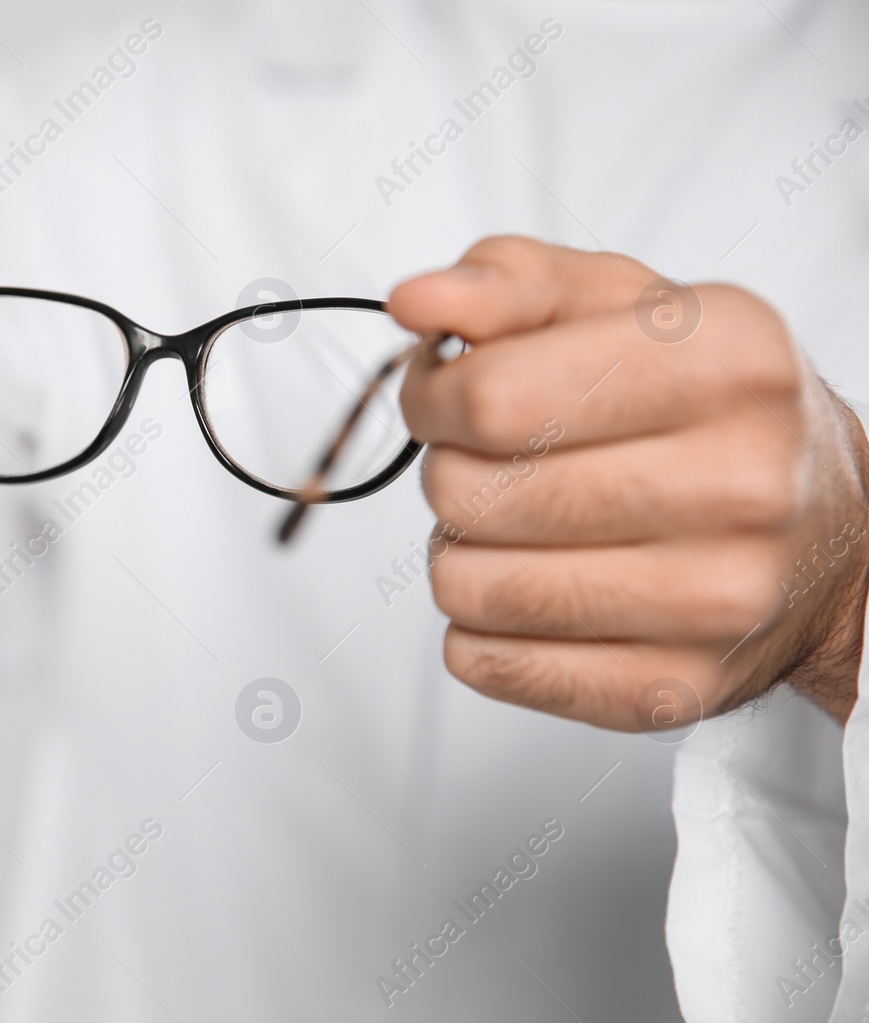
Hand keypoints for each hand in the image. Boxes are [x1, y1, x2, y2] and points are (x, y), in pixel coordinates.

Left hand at [391, 236, 868, 729]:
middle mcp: (739, 485)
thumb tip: (416, 301)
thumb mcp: (627, 305)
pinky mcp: (672, 690)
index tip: (442, 396)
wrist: (833, 535)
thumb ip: (511, 283)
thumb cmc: (709, 408)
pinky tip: (536, 588)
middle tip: (493, 463)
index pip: (492, 396)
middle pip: (468, 493)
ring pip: (467, 587)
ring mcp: (712, 601)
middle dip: (449, 471)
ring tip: (517, 527)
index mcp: (728, 362)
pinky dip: (481, 627)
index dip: (432, 396)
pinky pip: (486, 664)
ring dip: (461, 551)